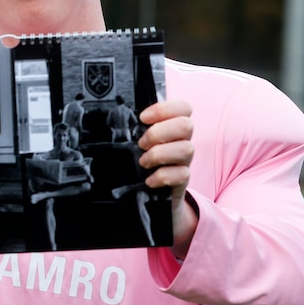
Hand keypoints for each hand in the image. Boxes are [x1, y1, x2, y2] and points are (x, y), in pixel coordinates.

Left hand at [136, 100, 196, 255]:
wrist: (149, 196)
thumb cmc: (140, 162)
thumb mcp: (136, 144)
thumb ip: (135, 130)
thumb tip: (117, 118)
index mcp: (172, 127)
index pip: (183, 108)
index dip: (165, 109)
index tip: (143, 118)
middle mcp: (182, 141)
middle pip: (186, 126)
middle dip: (159, 133)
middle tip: (141, 144)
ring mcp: (184, 161)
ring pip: (187, 149)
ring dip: (159, 154)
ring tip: (142, 162)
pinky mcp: (182, 180)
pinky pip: (182, 174)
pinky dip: (162, 176)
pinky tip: (149, 180)